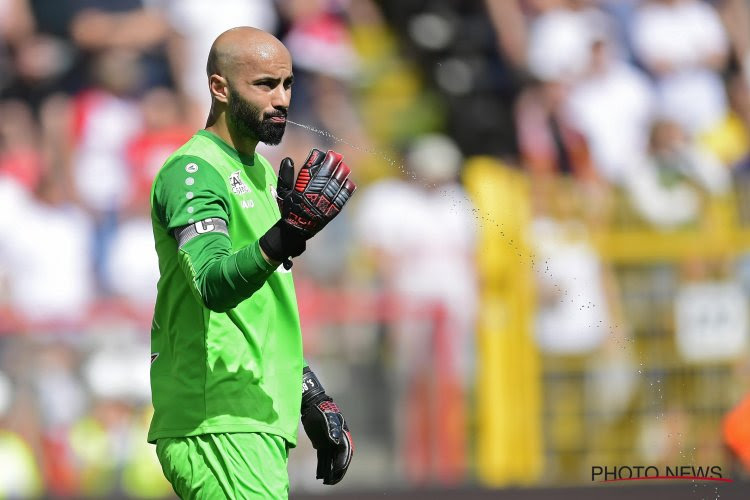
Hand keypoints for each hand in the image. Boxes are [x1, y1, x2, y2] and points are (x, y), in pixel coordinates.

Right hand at [259, 149, 354, 267]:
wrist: (296, 231)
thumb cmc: (289, 209)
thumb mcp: (283, 192)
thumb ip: (285, 176)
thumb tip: (288, 159)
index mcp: (300, 189)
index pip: (309, 170)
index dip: (315, 160)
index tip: (319, 152)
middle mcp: (313, 195)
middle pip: (324, 175)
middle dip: (331, 164)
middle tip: (336, 155)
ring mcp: (323, 203)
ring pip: (335, 185)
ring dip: (341, 174)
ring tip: (344, 166)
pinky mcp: (332, 211)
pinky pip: (341, 198)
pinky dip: (346, 190)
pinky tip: (349, 182)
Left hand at [301, 367, 353, 484]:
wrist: (312, 405)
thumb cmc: (320, 411)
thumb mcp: (325, 420)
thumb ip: (331, 431)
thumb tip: (336, 443)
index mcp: (342, 434)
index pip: (345, 451)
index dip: (342, 461)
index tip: (338, 470)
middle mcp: (338, 440)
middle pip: (340, 458)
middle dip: (338, 471)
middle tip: (333, 481)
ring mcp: (329, 443)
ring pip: (331, 460)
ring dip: (330, 470)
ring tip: (327, 481)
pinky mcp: (321, 443)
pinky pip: (323, 457)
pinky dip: (323, 466)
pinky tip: (320, 475)